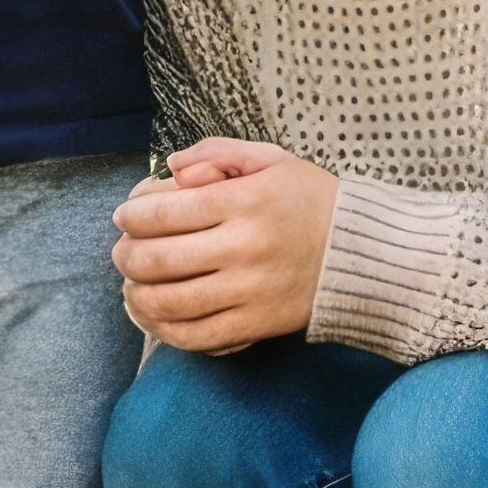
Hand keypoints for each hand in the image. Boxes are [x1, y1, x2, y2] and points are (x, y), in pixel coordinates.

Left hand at [112, 140, 336, 352]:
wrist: (366, 253)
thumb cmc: (311, 201)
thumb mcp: (271, 159)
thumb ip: (218, 152)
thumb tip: (173, 167)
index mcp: (245, 201)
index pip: (163, 211)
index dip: (130, 216)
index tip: (124, 217)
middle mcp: (245, 246)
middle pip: (156, 259)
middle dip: (125, 255)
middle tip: (122, 251)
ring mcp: (250, 290)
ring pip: (168, 302)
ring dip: (135, 294)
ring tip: (131, 284)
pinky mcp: (257, 324)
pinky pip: (196, 336)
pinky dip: (163, 330)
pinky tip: (152, 316)